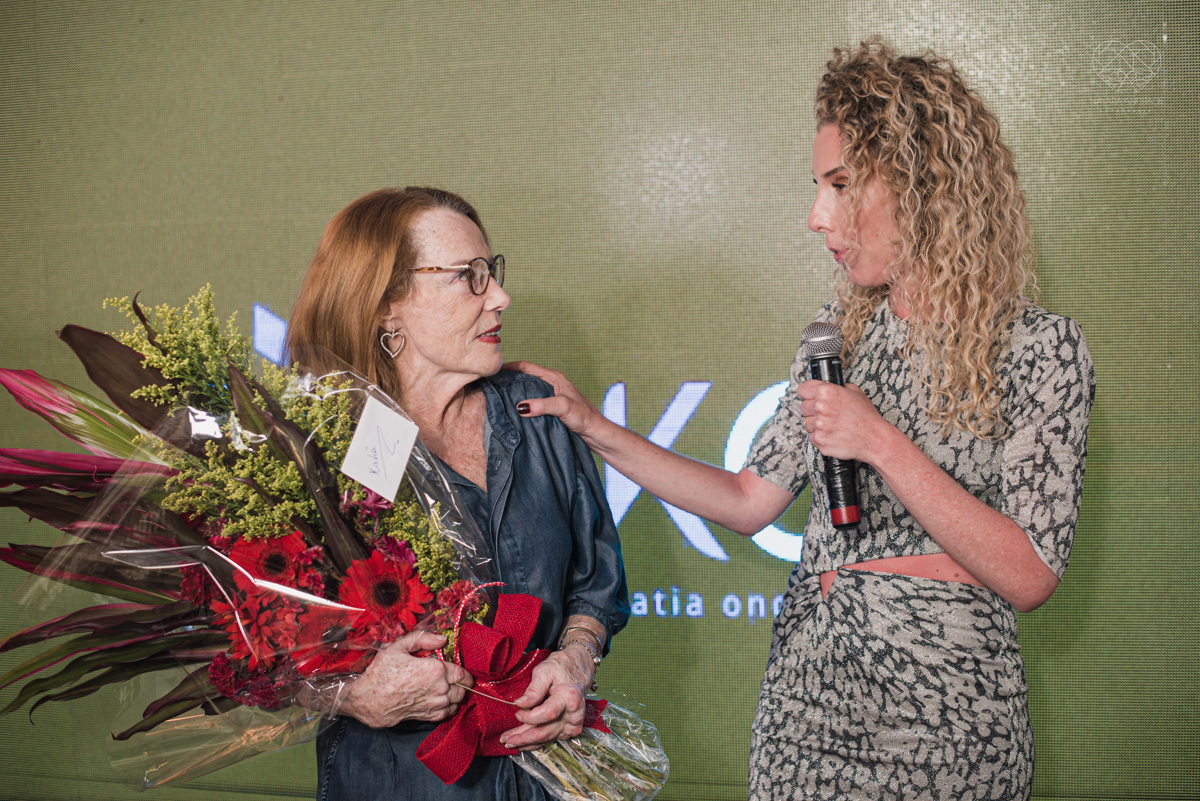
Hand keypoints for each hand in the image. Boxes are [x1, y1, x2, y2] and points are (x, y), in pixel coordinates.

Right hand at [337, 631, 472, 728]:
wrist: (369, 699)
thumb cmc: (382, 672)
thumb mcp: (398, 647)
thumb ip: (422, 639)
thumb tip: (442, 639)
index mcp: (436, 670)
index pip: (462, 673)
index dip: (465, 671)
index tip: (461, 669)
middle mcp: (440, 689)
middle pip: (463, 688)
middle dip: (461, 682)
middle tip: (453, 678)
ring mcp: (435, 704)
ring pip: (458, 701)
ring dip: (456, 694)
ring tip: (448, 688)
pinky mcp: (429, 716)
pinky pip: (448, 713)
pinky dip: (449, 707)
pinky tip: (441, 700)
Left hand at [499, 646, 592, 749]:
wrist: (578, 669)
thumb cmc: (561, 668)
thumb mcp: (545, 671)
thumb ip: (533, 689)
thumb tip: (519, 704)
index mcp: (569, 698)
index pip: (547, 714)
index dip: (529, 717)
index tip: (517, 713)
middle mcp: (574, 714)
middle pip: (545, 732)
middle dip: (523, 738)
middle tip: (506, 740)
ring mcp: (573, 724)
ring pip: (546, 739)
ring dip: (526, 742)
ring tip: (509, 742)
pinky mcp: (570, 729)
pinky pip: (551, 739)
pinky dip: (536, 742)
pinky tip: (523, 742)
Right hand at [502, 361, 603, 439]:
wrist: (596, 433)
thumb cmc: (585, 417)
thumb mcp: (563, 408)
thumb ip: (543, 405)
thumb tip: (521, 406)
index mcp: (554, 377)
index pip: (526, 367)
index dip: (509, 367)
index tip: (493, 371)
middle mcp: (551, 383)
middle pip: (524, 377)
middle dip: (509, 379)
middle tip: (491, 385)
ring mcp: (551, 396)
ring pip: (528, 390)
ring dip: (515, 393)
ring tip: (497, 397)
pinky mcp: (551, 408)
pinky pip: (532, 402)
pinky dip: (522, 404)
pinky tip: (513, 411)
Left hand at [797, 379, 889, 464]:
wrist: (874, 439)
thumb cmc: (867, 417)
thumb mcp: (855, 392)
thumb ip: (838, 387)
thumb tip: (829, 386)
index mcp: (827, 392)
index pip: (803, 389)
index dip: (808, 394)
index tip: (810, 397)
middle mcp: (820, 407)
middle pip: (803, 407)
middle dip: (812, 410)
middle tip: (827, 413)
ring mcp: (819, 425)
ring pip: (807, 423)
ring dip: (816, 424)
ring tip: (832, 425)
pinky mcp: (819, 440)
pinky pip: (812, 437)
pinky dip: (820, 437)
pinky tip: (833, 434)